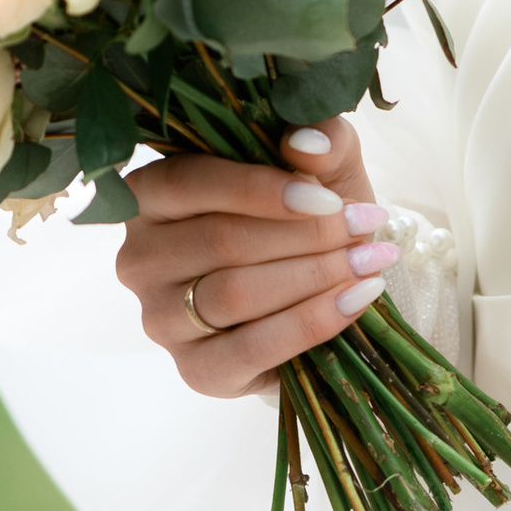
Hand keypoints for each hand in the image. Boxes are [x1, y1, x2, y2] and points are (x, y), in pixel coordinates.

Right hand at [116, 117, 397, 400]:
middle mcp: (140, 258)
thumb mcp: (324, 167)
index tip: (328, 198)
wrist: (324, 290)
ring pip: (233, 294)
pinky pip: (251, 348)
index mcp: (151, 196)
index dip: (261, 189)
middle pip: (220, 241)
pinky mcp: (195, 370)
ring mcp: (160, 319)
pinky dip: (313, 322)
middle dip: (304, 235)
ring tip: (370, 262)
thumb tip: (304, 143)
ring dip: (313, 276)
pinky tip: (357, 299)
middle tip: (366, 227)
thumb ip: (318, 140)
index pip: (189, 183)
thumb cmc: (310, 216)